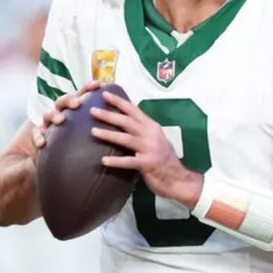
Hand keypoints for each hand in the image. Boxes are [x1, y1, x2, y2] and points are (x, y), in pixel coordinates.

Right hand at [31, 80, 100, 159]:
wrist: (51, 158)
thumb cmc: (74, 147)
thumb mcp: (86, 136)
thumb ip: (101, 128)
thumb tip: (123, 122)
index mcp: (73, 112)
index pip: (81, 96)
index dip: (87, 88)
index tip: (98, 84)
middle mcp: (60, 114)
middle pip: (62, 101)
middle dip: (69, 100)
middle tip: (77, 104)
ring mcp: (47, 124)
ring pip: (47, 114)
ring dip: (53, 115)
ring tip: (60, 120)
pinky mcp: (38, 135)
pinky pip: (36, 134)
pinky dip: (38, 137)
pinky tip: (43, 143)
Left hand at [89, 90, 202, 207]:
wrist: (179, 178)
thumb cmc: (164, 159)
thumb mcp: (155, 139)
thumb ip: (142, 131)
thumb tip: (124, 122)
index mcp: (152, 127)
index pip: (134, 110)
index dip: (119, 102)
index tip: (105, 94)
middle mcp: (151, 135)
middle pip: (127, 122)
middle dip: (109, 115)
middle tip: (93, 110)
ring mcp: (150, 149)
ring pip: (126, 139)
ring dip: (109, 134)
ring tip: (93, 131)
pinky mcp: (148, 164)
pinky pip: (129, 162)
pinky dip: (116, 161)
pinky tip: (104, 160)